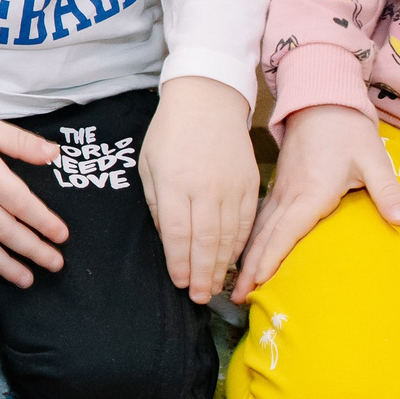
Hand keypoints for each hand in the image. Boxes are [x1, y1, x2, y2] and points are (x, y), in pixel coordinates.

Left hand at [139, 76, 258, 302]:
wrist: (208, 99)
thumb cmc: (170, 131)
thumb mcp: (148, 163)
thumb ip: (155, 202)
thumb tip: (165, 236)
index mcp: (174, 182)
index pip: (176, 232)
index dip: (179, 262)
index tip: (179, 282)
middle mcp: (205, 188)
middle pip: (205, 241)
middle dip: (202, 274)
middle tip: (200, 298)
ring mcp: (231, 187)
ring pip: (229, 236)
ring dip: (221, 266)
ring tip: (215, 288)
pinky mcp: (251, 184)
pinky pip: (247, 222)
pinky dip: (240, 245)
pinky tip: (233, 261)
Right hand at [234, 102, 399, 301]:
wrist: (320, 104)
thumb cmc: (348, 133)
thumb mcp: (373, 159)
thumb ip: (387, 190)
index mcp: (311, 192)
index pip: (286, 232)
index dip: (270, 259)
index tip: (256, 283)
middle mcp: (289, 195)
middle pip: (265, 237)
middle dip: (250, 268)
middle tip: (234, 297)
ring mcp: (281, 191)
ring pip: (260, 229)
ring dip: (247, 256)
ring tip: (237, 283)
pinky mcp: (281, 187)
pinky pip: (263, 219)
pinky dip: (253, 240)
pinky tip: (249, 253)